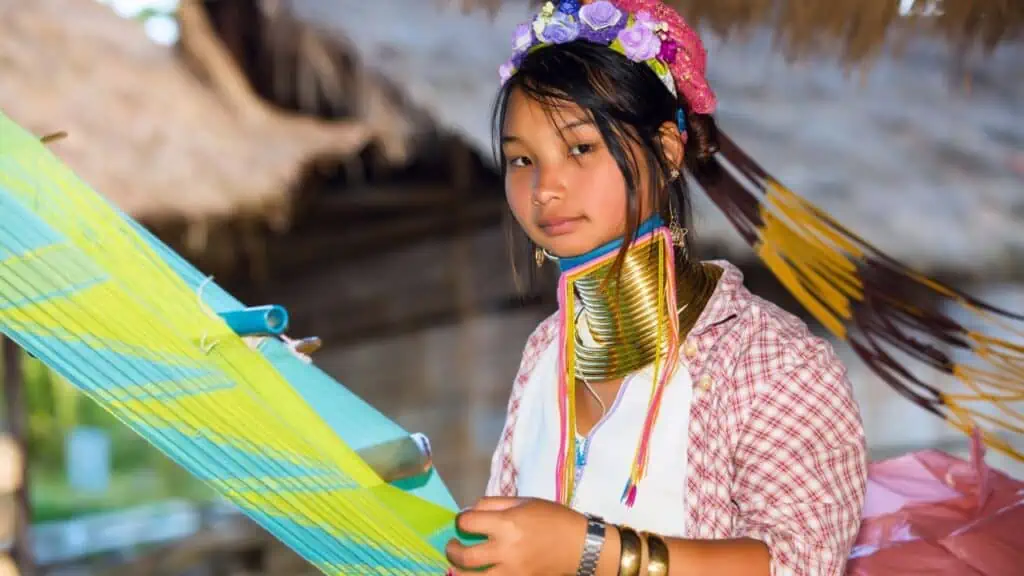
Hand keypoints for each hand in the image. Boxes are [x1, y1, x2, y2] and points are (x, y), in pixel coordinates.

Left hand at [445, 496, 586, 574]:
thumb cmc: (553, 519)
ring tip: (459, 567)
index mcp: (507, 524)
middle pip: (465, 557)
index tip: (463, 521)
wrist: (579, 546)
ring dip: (460, 573)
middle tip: (453, 547)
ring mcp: (511, 572)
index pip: (468, 523)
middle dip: (452, 551)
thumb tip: (470, 510)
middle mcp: (506, 550)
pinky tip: (480, 573)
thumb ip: (495, 503)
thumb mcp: (525, 502)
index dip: (460, 520)